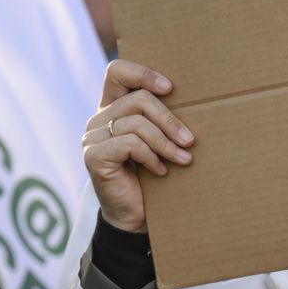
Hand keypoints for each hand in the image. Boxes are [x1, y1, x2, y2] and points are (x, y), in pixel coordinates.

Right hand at [82, 60, 193, 232]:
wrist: (135, 217)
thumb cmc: (151, 176)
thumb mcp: (157, 141)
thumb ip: (159, 119)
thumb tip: (194, 101)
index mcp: (111, 108)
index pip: (117, 71)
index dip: (143, 73)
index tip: (170, 89)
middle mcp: (97, 119)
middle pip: (137, 99)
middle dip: (169, 119)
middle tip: (190, 140)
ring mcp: (92, 137)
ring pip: (136, 123)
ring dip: (165, 142)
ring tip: (183, 158)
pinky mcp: (93, 156)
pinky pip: (129, 144)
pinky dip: (151, 156)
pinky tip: (160, 171)